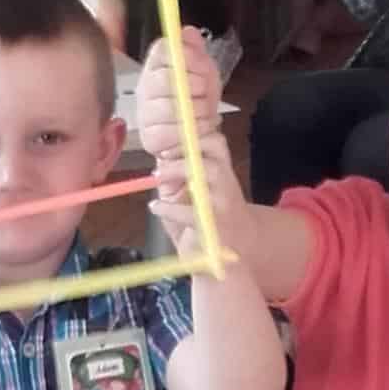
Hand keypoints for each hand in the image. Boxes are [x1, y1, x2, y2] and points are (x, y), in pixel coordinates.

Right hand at [136, 25, 218, 158]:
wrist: (200, 129)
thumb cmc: (199, 97)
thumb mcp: (204, 69)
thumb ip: (195, 49)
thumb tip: (187, 32)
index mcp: (157, 65)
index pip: (162, 50)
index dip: (186, 56)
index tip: (202, 66)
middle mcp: (145, 87)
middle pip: (164, 79)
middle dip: (193, 86)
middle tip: (204, 92)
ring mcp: (145, 113)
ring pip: (169, 107)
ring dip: (195, 111)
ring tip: (204, 113)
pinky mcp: (149, 138)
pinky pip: (169, 132)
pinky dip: (191, 131)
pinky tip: (197, 129)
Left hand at [152, 130, 244, 258]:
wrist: (232, 254)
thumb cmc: (208, 220)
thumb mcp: (191, 194)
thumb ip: (177, 176)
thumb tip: (158, 155)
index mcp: (222, 172)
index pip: (215, 141)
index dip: (192, 135)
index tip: (167, 145)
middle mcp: (227, 182)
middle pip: (214, 150)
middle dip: (184, 150)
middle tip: (161, 157)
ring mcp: (225, 202)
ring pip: (210, 172)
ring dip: (178, 170)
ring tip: (156, 178)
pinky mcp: (217, 225)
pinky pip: (191, 211)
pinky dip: (168, 207)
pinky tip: (156, 207)